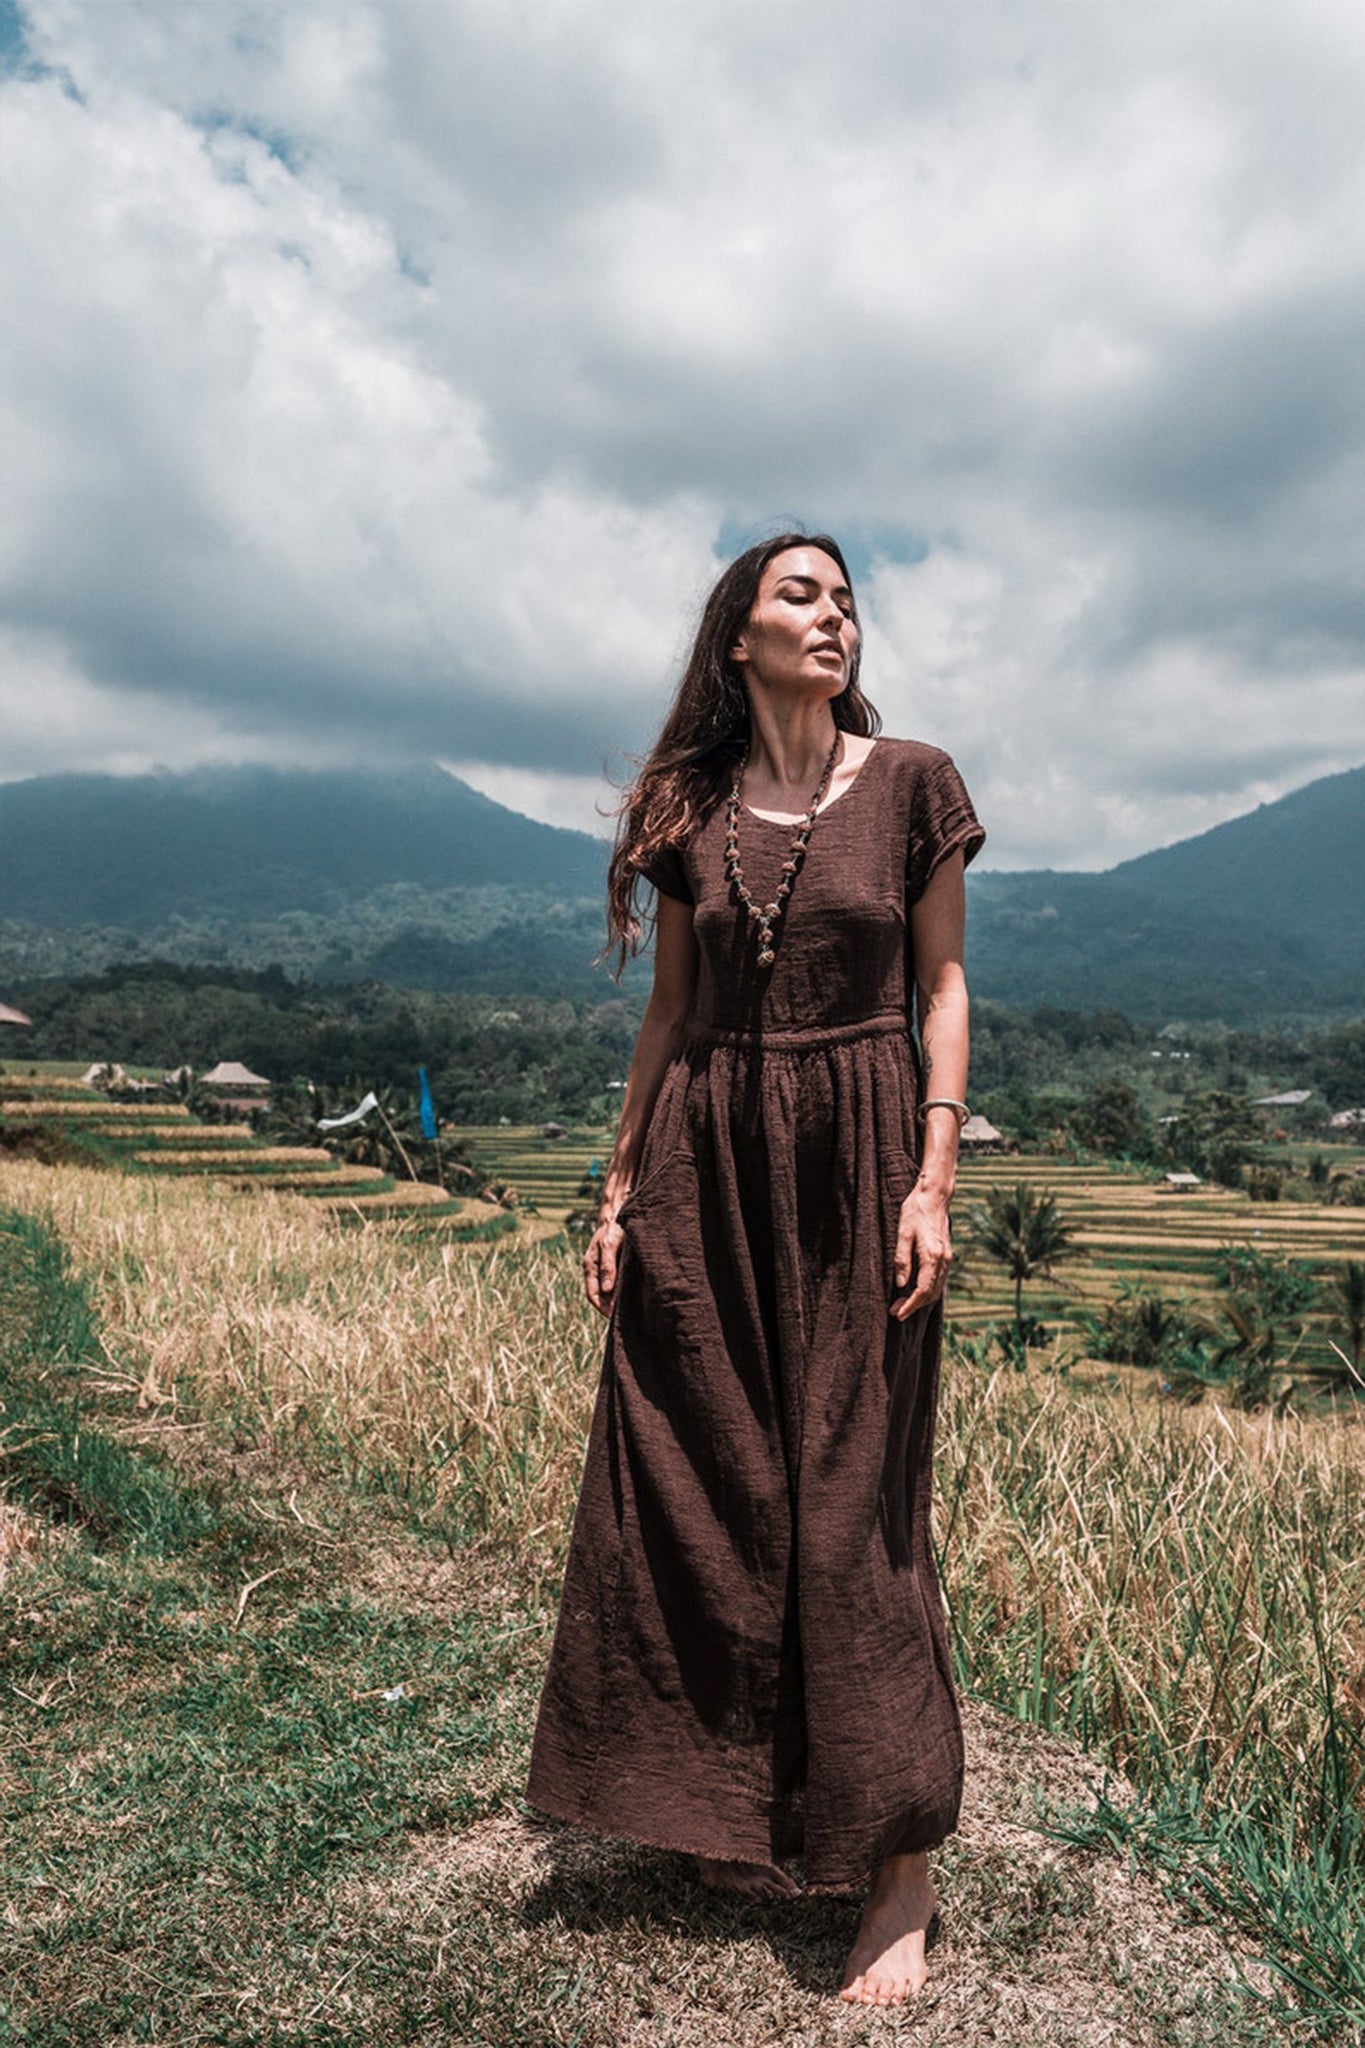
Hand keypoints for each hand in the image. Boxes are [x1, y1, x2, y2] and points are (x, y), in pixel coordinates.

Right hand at [583, 1214, 626, 1316]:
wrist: (618, 1212)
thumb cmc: (614, 1228)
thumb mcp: (610, 1246)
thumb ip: (608, 1267)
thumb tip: (607, 1291)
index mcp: (590, 1266)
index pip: (592, 1295)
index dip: (602, 1309)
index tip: (613, 1319)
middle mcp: (594, 1268)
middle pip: (599, 1295)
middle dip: (609, 1308)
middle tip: (623, 1320)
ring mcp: (602, 1266)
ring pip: (607, 1290)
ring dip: (615, 1300)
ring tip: (628, 1311)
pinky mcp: (612, 1263)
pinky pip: (614, 1281)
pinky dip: (620, 1291)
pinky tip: (631, 1295)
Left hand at [890, 1186, 952, 1320]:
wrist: (934, 1196)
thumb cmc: (915, 1211)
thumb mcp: (903, 1234)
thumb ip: (902, 1260)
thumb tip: (901, 1285)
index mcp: (933, 1256)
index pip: (923, 1290)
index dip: (911, 1305)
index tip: (898, 1314)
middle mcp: (944, 1260)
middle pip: (932, 1294)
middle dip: (914, 1306)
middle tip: (896, 1311)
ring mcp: (947, 1258)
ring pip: (937, 1289)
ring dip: (921, 1299)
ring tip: (902, 1303)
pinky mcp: (946, 1254)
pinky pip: (939, 1280)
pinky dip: (928, 1290)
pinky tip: (914, 1290)